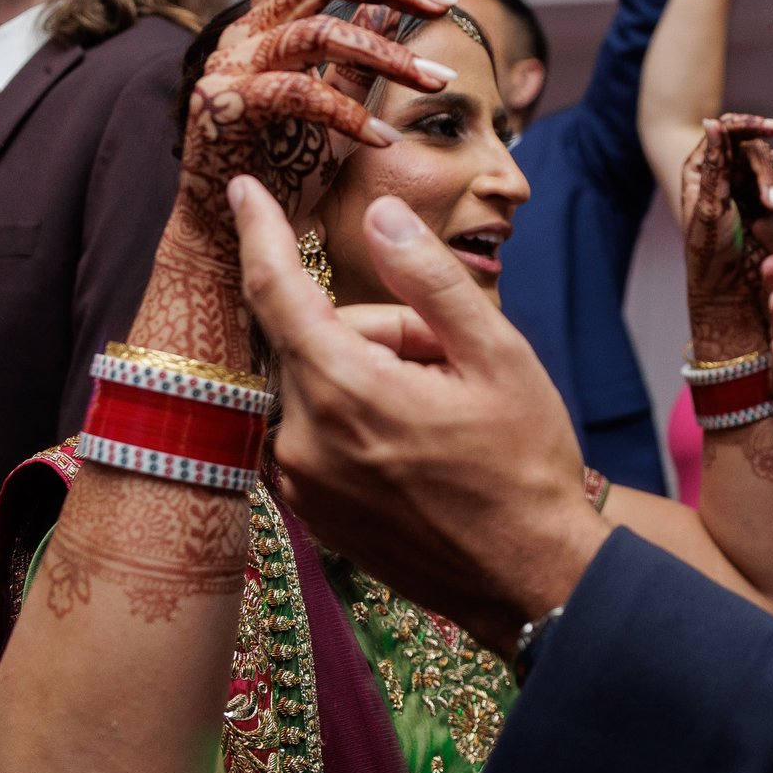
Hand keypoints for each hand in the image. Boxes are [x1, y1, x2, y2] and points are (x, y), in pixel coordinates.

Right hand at [178, 0, 455, 247]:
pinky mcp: (226, 105)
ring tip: (434, 80)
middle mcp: (245, 32)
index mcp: (267, 23)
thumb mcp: (333, 107)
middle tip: (438, 5)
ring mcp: (231, 65)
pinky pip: (300, 94)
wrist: (230, 233)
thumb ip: (358, 58)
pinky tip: (384, 135)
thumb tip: (397, 7)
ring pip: (319, 33)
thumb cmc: (284, 171)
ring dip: (385, 56)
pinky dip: (349, 114)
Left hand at [232, 177, 605, 650]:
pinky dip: (352, 417)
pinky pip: (312, 430)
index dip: (258, 231)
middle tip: (447, 361)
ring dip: (364, 377)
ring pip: (314, 384)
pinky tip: (412, 446)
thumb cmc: (526, 467)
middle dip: (376, 330)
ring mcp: (299, 483)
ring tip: (437, 413)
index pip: (277, 290)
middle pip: (313, 338)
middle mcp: (303, 441)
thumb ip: (429, 280)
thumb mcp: (499, 355)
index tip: (242, 189)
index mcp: (346, 392)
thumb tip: (379, 215)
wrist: (531, 582)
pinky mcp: (307, 512)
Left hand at [681, 115, 772, 357]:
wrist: (729, 292)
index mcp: (703, 168)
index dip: (752, 124)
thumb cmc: (709, 255)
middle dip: (769, 176)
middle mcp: (726, 173)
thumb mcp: (711, 210)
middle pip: (757, 149)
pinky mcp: (769, 204)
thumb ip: (715, 167)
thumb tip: (712, 121)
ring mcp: (749, 187)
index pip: (729, 130)